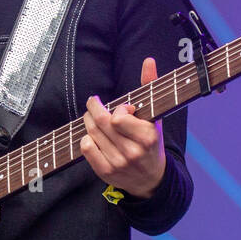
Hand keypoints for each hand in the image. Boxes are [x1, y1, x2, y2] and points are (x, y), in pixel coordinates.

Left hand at [80, 56, 165, 198]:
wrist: (151, 178)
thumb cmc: (151, 142)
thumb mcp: (154, 117)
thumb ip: (150, 87)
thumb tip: (148, 61)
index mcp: (147, 137)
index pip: (118, 117)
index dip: (117, 109)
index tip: (122, 109)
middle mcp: (132, 152)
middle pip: (101, 123)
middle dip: (93, 108)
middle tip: (93, 102)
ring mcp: (118, 163)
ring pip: (91, 133)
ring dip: (89, 121)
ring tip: (93, 117)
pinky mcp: (105, 171)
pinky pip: (86, 148)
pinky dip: (86, 138)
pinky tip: (93, 136)